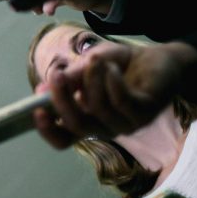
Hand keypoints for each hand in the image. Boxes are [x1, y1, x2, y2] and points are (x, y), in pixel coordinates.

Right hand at [34, 41, 196, 146]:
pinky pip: (123, 102)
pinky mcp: (145, 113)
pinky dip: (113, 82)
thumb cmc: (120, 64)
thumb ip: (72, 77)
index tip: (36, 110)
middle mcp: (105, 127)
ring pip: (99, 110)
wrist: (160, 59)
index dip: (48, 130)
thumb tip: (46, 86)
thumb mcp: (88, 65)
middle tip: (56, 75)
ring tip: (95, 59)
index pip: (63, 139)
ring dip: (92, 81)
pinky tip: (114, 67)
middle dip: (63, 100)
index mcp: (88, 120)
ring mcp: (126, 124)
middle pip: (76, 126)